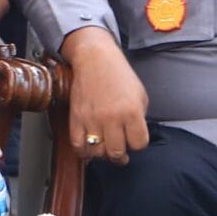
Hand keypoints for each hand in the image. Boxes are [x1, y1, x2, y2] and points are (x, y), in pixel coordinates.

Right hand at [61, 29, 149, 165]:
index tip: (135, 140)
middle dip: (120, 156)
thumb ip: (139, 118)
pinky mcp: (76, 118)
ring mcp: (92, 119)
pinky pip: (78, 145)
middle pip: (116, 152)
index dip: (138, 144)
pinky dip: (84, 152)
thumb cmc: (118, 74)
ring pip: (97, 152)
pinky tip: (89, 148)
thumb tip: (133, 137)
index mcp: (132, 111)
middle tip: (120, 154)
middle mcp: (112, 117)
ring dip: (102, 155)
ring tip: (105, 149)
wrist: (94, 59)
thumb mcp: (140, 95)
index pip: (139, 144)